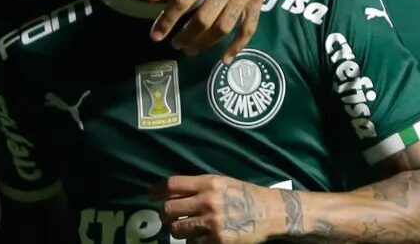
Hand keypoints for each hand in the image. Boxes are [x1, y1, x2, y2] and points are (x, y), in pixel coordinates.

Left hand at [148, 0, 271, 62]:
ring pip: (225, 27)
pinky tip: (224, 59)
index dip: (167, 21)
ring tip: (190, 49)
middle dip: (185, 35)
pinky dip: (238, 46)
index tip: (155, 36)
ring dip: (206, 43)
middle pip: (204, 19)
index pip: (183, 1)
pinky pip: (250, 27)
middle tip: (174, 45)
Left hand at [150, 174, 284, 243]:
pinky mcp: (219, 241)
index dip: (156, 190)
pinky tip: (201, 237)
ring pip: (177, 230)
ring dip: (178, 230)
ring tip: (186, 229)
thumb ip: (197, 187)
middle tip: (169, 218)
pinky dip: (193, 242)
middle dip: (165, 215)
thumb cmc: (243, 195)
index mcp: (208, 183)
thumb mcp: (220, 183)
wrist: (269, 212)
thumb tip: (168, 193)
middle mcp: (208, 201)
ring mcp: (213, 223)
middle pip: (169, 209)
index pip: (172, 185)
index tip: (150, 196)